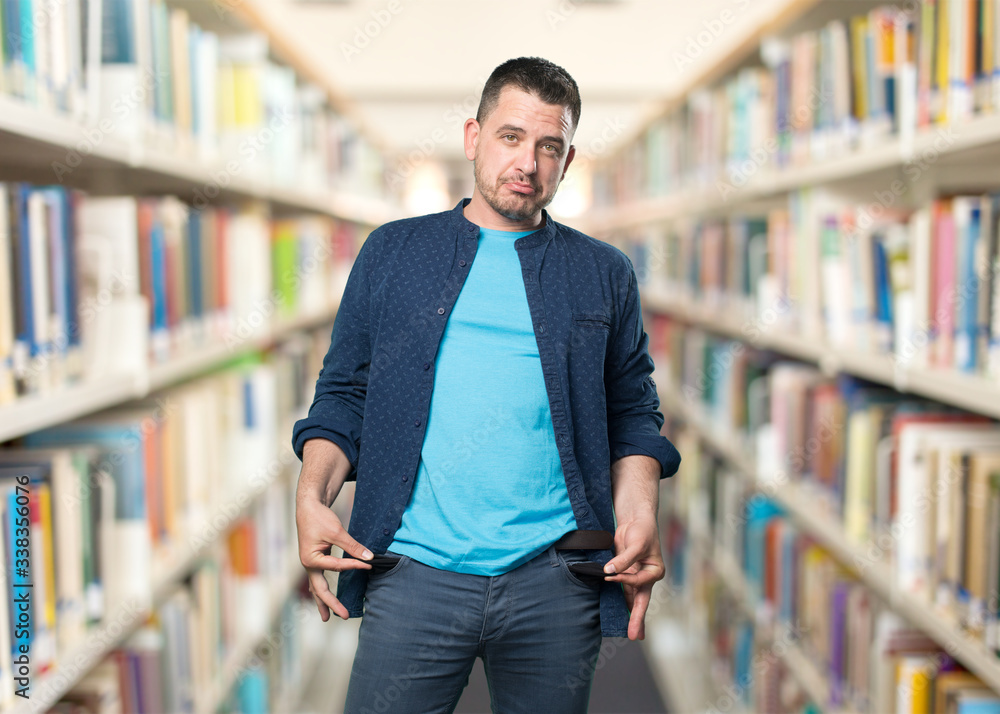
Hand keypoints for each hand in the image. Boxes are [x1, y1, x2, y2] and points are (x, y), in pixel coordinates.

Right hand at [295, 496, 372, 621]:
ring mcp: (310, 563)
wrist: (308, 507)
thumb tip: (369, 558)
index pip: (337, 567)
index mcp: (311, 559)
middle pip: (320, 589)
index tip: (369, 565)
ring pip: (317, 587)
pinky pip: (318, 579)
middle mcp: (308, 564)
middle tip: (344, 616)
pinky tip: (322, 598)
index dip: (354, 566)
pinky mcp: (315, 560)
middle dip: (332, 603)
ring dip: (322, 601)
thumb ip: (352, 546)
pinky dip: (320, 590)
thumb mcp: (337, 531)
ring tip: (326, 618)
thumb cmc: (319, 518)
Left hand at [602, 515, 663, 639]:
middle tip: (635, 636)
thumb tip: (609, 571)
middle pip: (641, 601)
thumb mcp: (636, 544)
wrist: (636, 519)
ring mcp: (635, 576)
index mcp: (655, 571)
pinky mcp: (625, 573)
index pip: (639, 582)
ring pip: (632, 599)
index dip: (625, 580)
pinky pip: (622, 589)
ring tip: (632, 633)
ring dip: (630, 614)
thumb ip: (623, 559)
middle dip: (637, 619)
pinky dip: (620, 600)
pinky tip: (620, 614)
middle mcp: (646, 577)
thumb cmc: (642, 530)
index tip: (611, 576)